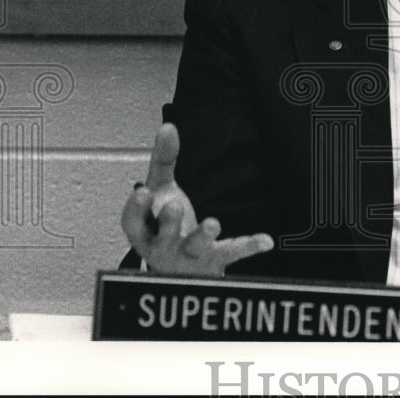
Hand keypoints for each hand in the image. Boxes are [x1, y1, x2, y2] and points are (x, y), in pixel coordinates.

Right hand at [120, 122, 272, 274]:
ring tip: (213, 223)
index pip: (134, 222)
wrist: (181, 272)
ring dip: (202, 236)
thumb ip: (164, 161)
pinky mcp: (214, 261)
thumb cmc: (166, 227)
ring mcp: (189, 256)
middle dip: (168, 222)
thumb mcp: (161, 191)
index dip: (135, 209)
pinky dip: (249, 246)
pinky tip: (266, 240)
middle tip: (173, 205)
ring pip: (194, 247)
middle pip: (163, 235)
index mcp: (146, 230)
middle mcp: (163, 246)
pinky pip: (232, 253)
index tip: (143, 192)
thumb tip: (168, 127)